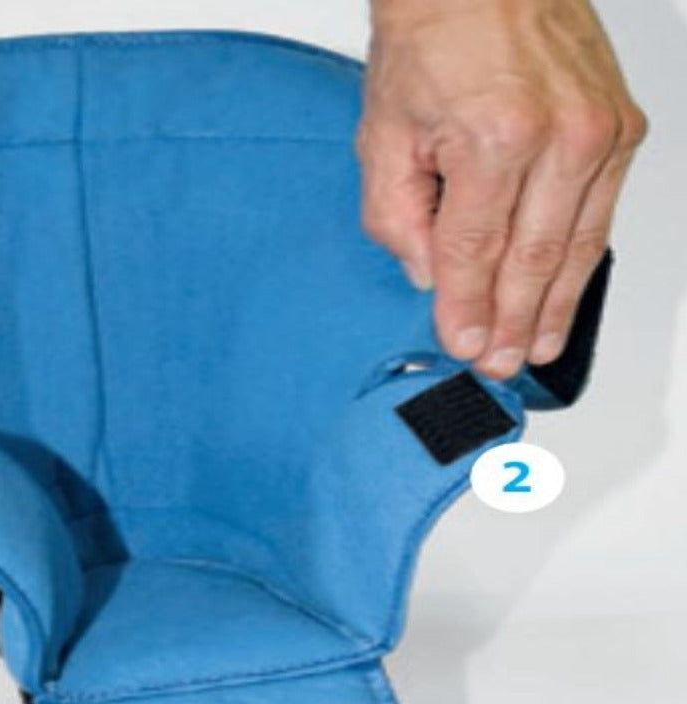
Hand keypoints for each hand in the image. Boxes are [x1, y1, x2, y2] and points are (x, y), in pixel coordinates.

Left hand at [360, 0, 646, 377]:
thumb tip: (427, 276)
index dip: (466, 309)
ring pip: (575, 245)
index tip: (462, 347)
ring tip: (537, 348)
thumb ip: (397, 216)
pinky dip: (580, 261)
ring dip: (554, 306)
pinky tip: (565, 294)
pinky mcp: (620, 125)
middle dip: (513, 322)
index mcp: (494, 137)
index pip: (474, 252)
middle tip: (501, 365)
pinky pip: (600, 214)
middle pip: (531, 258)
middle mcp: (559, 136)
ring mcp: (599, 130)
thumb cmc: (433, 38)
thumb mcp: (383, 133)